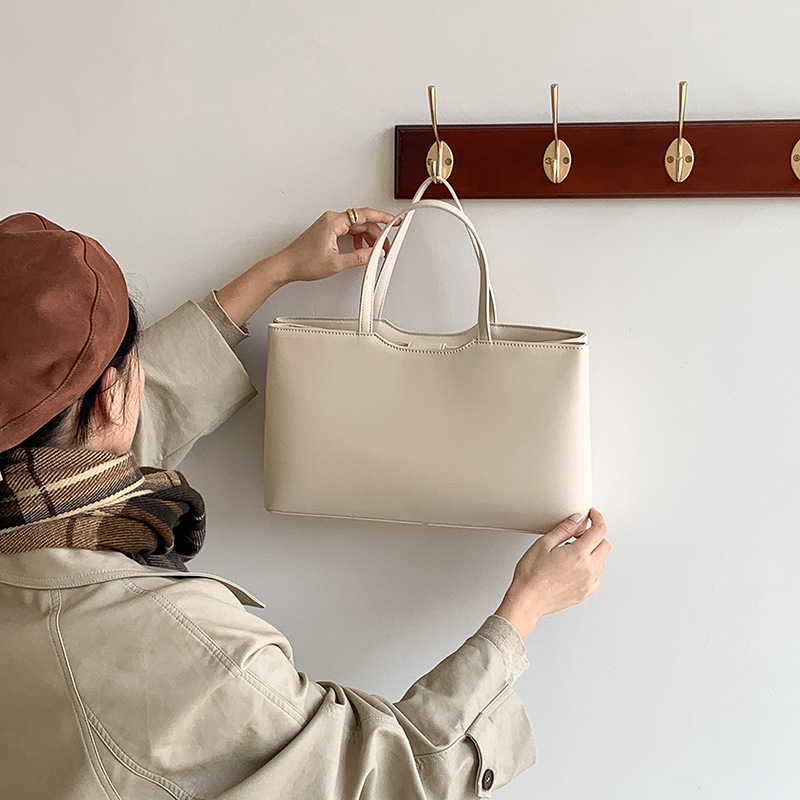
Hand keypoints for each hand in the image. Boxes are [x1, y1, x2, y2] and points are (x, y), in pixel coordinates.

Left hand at [276, 207, 400, 282]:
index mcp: (334, 221)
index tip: (394, 221)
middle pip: (363, 222)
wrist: (287, 265)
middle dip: (377, 235)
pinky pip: (349, 231)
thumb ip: (359, 257)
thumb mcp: (336, 263)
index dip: (383, 217)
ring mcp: (330, 224)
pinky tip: (361, 250)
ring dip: (368, 238)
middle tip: (384, 248)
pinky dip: (358, 240)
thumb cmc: (303, 262)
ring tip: (373, 252)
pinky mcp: (328, 231)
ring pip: (357, 227)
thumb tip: (374, 253)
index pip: (365, 215)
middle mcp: (332, 219)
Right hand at [494, 508, 609, 639]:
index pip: (599, 531)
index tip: (593, 515)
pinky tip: (575, 567)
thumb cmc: (531, 575)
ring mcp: (588, 583)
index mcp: (579, 554)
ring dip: (593, 552)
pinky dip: (590, 569)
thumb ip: (564, 529)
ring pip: (602, 561)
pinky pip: (596, 577)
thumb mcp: (544, 544)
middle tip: (580, 533)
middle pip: (605, 545)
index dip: (598, 519)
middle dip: (596, 535)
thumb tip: (576, 519)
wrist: (527, 600)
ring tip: (573, 551)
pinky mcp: (584, 593)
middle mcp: (588, 569)